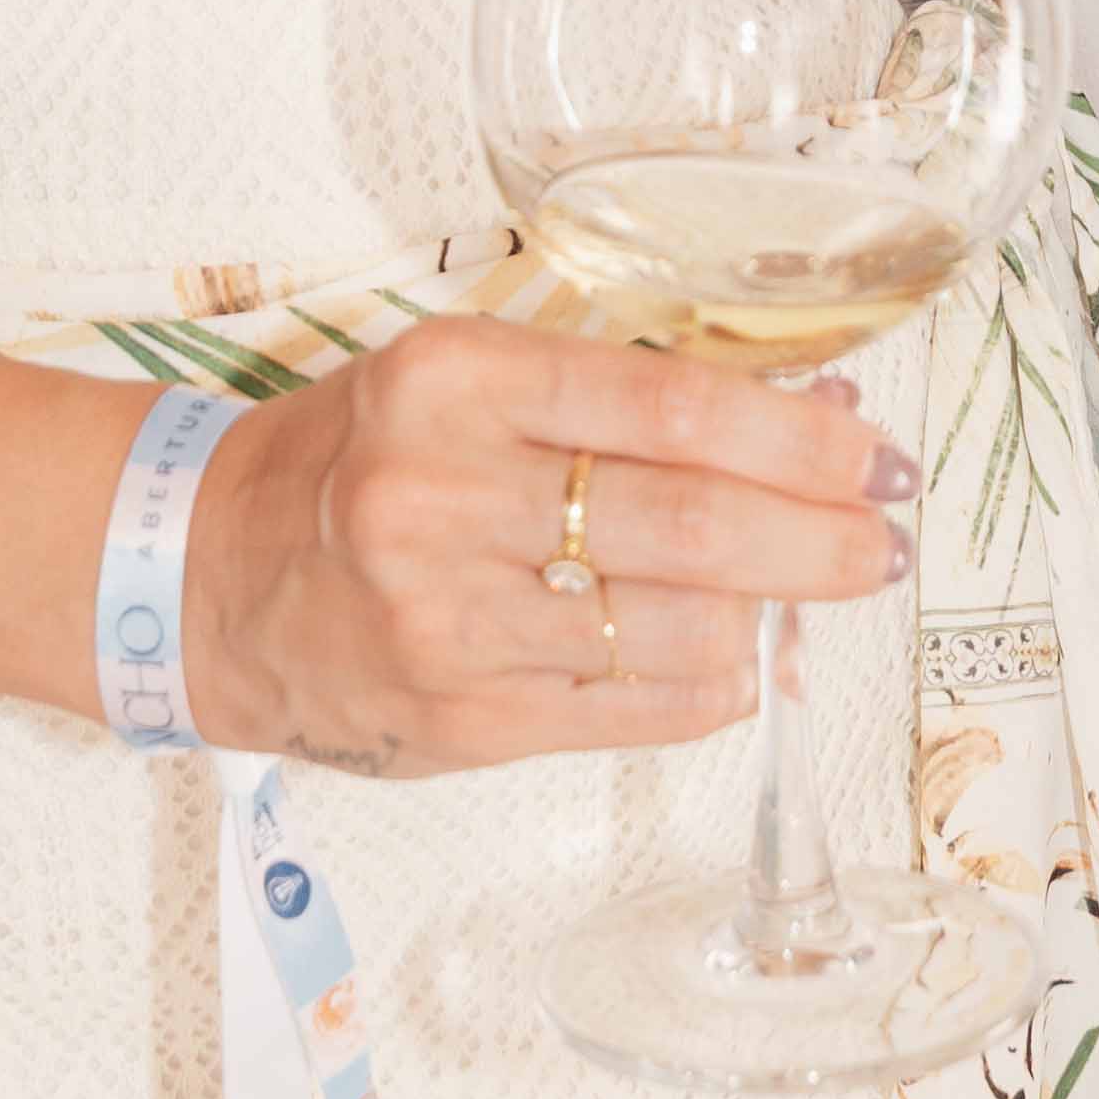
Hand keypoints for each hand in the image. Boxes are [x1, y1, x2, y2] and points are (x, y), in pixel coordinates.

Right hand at [180, 320, 913, 773]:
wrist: (216, 574)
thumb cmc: (364, 456)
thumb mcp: (467, 378)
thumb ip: (614, 396)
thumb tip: (801, 414)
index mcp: (455, 383)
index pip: (669, 408)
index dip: (794, 435)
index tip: (869, 449)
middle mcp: (443, 499)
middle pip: (688, 524)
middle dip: (816, 535)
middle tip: (882, 536)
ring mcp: (449, 621)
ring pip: (673, 629)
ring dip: (772, 616)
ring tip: (810, 591)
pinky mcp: (460, 719)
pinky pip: (630, 711)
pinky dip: (709, 686)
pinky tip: (739, 658)